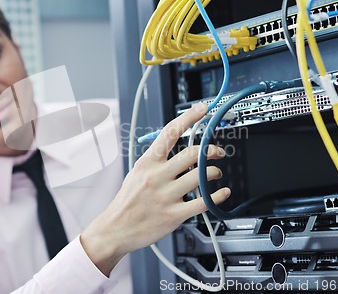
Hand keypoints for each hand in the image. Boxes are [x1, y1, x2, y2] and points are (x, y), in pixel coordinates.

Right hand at [81, 102, 230, 275]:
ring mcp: (166, 196)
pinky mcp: (174, 215)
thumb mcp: (136, 173)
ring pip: (201, 176)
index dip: (189, 118)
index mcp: (147, 163)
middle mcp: (157, 176)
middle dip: (212, 151)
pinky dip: (217, 196)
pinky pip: (204, 202)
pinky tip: (222, 193)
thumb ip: (156, 160)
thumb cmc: (127, 201)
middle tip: (218, 152)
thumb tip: (176, 147)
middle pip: (193, 154)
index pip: (170, 133)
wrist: (115, 228)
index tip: (202, 109)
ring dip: (215, 173)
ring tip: (216, 174)